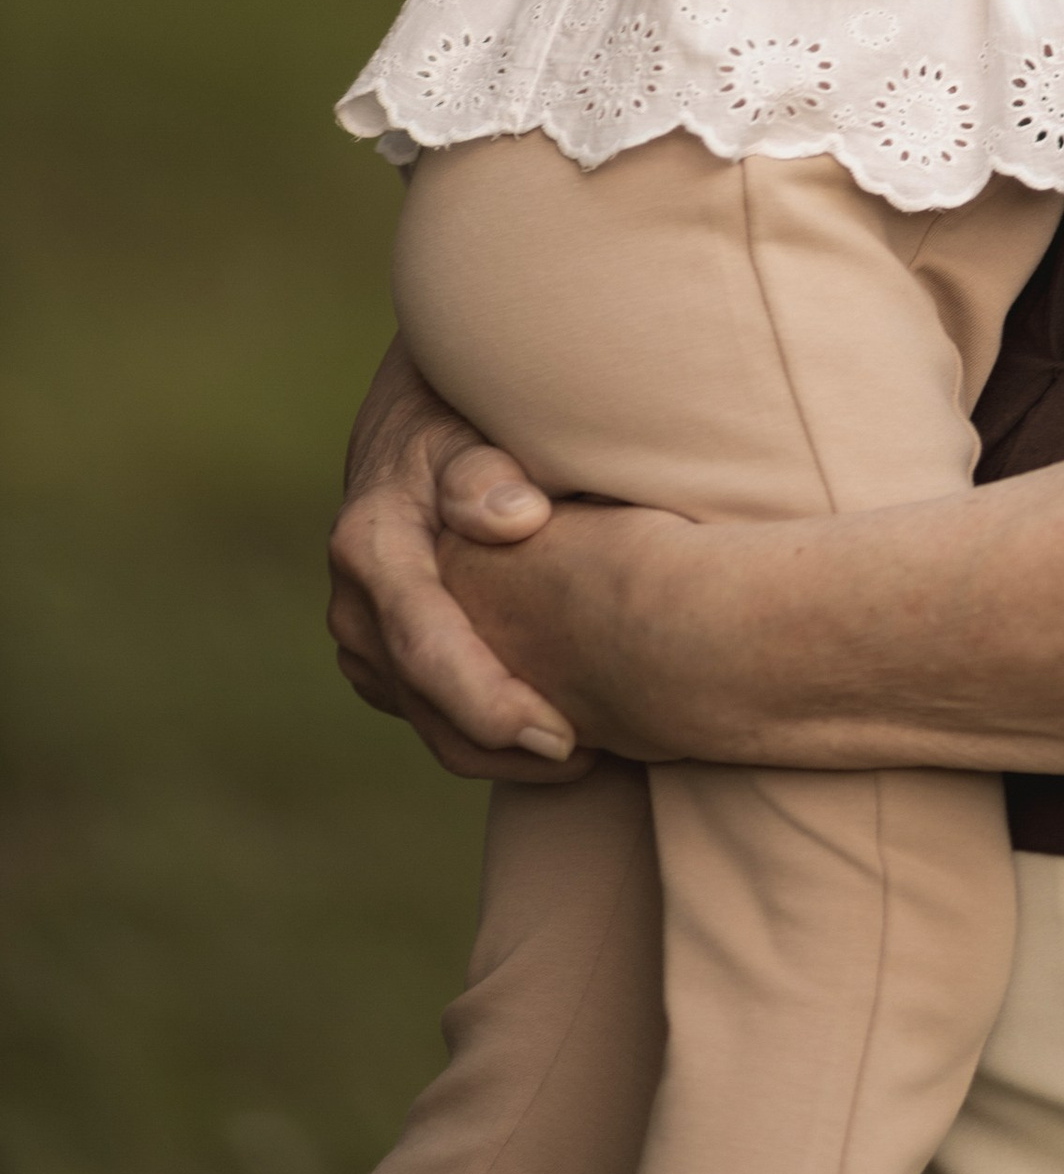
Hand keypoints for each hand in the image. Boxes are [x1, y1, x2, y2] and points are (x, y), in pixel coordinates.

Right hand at [325, 340, 589, 781]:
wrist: (415, 420)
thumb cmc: (460, 413)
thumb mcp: (466, 424)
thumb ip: (484, 470)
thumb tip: (516, 518)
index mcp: (371, 547)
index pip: (429, 649)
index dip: (491, 703)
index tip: (559, 735)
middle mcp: (355, 605)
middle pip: (429, 706)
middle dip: (506, 750)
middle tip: (598, 760)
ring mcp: (363, 639)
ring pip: (429, 723)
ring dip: (499, 754)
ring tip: (591, 755)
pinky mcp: (382, 657)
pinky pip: (430, 714)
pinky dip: (484, 733)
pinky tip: (556, 731)